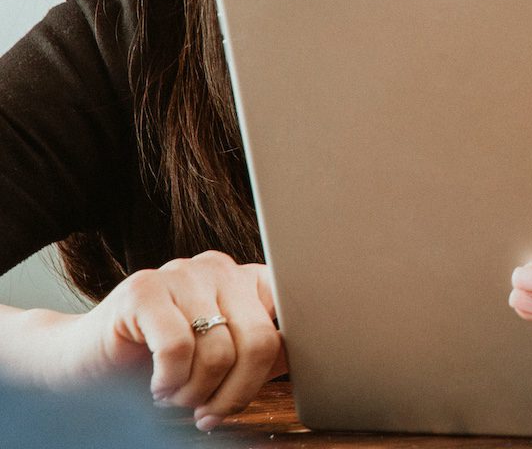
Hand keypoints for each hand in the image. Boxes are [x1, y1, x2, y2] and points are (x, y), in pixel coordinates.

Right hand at [46, 250, 283, 430]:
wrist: (82, 362)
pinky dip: (170, 382)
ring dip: (196, 393)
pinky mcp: (143, 289)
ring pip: (219, 350)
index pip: (289, 321)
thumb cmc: (159, 365)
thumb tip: (297, 359)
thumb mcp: (221, 361)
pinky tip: (157, 387)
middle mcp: (221, 269)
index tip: (243, 396)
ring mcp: (182, 273)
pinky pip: (178, 348)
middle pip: (261, 341)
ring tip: (175, 396)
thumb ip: (260, 355)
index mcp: (248, 282)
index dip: (272, 370)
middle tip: (207, 413)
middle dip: (236, 392)